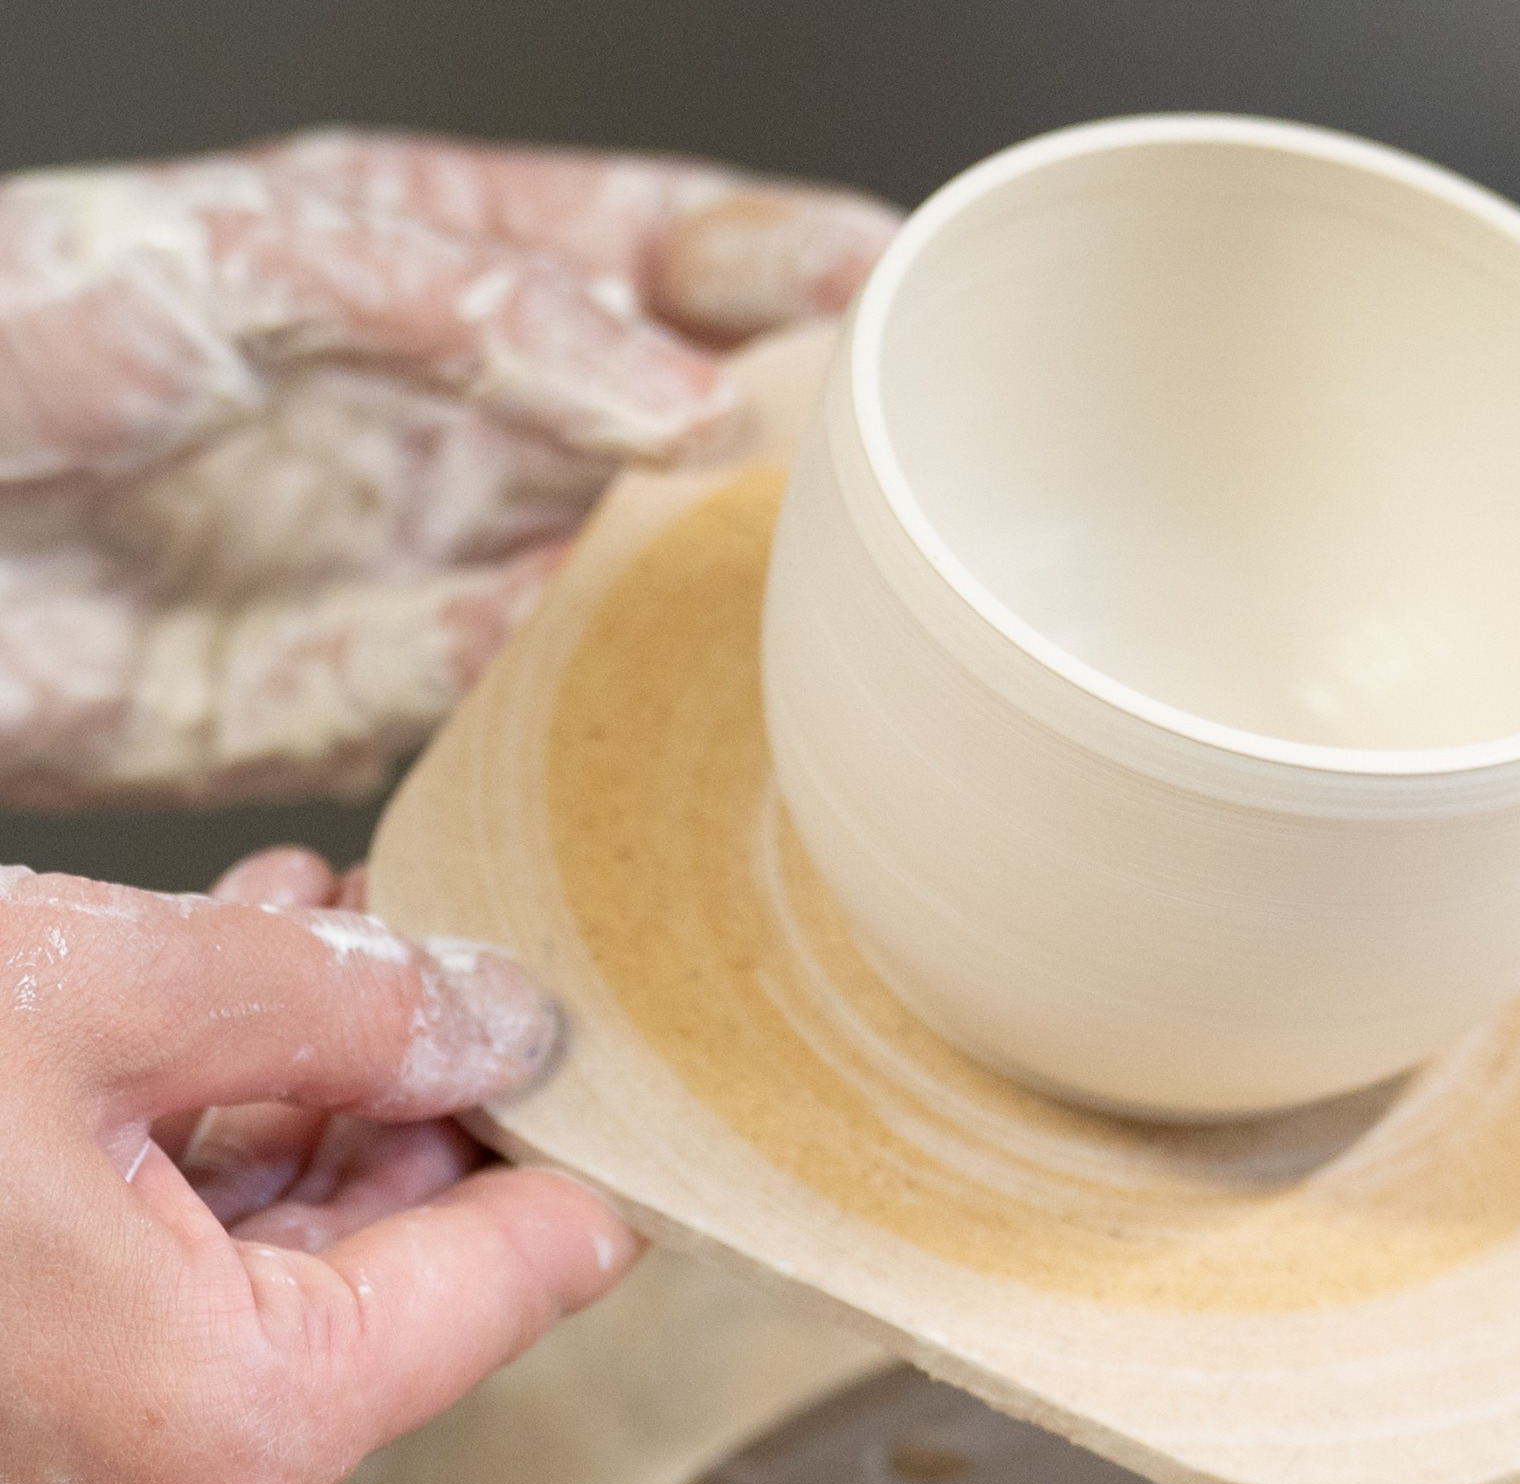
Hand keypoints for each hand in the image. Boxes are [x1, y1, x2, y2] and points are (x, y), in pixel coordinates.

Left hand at [0, 130, 897, 806]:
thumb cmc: (28, 324)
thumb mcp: (274, 251)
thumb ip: (493, 316)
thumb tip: (686, 404)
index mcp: (437, 260)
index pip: (657, 246)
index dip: (789, 257)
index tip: (911, 280)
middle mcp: (457, 409)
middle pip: (676, 412)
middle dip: (801, 426)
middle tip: (922, 453)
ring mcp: (430, 550)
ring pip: (635, 563)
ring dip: (735, 575)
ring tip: (863, 584)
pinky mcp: (380, 687)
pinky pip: (541, 689)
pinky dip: (626, 694)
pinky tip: (715, 691)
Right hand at [0, 846, 639, 1483]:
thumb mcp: (97, 1002)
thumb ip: (336, 1003)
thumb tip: (497, 1012)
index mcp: (235, 1413)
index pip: (528, 1262)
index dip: (587, 1118)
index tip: (621, 1018)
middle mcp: (178, 1450)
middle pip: (413, 1239)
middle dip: (442, 1060)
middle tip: (467, 926)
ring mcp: (104, 1409)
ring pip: (293, 1222)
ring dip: (329, 1055)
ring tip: (348, 913)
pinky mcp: (43, 1349)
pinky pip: (180, 1230)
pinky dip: (221, 1097)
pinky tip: (244, 962)